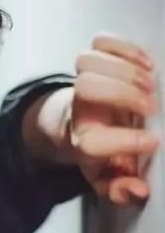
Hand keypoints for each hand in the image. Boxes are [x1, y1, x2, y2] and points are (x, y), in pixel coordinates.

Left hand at [69, 33, 159, 204]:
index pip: (93, 142)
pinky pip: (100, 42)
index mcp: (82, 141)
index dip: (125, 142)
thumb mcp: (109, 177)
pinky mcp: (93, 61)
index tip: (155, 141)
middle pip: (85, 87)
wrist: (81, 126)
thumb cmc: (102, 151)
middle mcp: (79, 109)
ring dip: (125, 68)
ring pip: (87, 61)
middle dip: (122, 93)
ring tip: (151, 84)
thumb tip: (138, 190)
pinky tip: (146, 63)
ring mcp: (83, 81)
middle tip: (152, 107)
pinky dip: (125, 47)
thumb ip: (120, 189)